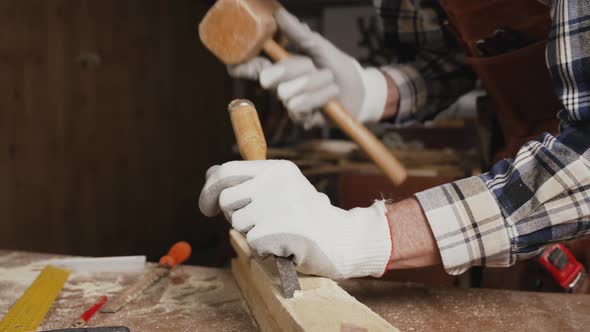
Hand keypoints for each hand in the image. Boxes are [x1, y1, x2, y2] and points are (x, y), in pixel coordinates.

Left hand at [199, 160, 391, 278]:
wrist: (342, 239)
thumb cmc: (308, 216)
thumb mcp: (282, 189)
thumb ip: (249, 181)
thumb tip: (210, 175)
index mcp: (277, 169)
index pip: (227, 170)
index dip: (209, 188)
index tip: (207, 206)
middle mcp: (275, 182)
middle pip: (226, 198)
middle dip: (231, 215)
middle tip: (251, 225)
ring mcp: (275, 205)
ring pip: (237, 222)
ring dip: (252, 233)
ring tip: (278, 232)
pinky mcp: (276, 229)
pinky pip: (251, 242)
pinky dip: (264, 249)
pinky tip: (284, 245)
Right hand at [227, 9, 386, 128]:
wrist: (359, 89)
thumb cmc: (337, 65)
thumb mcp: (319, 45)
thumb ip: (298, 32)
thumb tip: (280, 14)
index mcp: (281, 67)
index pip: (253, 68)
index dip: (242, 67)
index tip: (234, 66)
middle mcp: (281, 86)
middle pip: (270, 79)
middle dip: (294, 69)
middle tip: (311, 65)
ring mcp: (290, 104)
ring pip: (288, 94)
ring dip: (316, 83)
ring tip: (329, 81)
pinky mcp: (302, 119)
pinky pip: (301, 108)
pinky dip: (322, 97)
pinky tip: (330, 96)